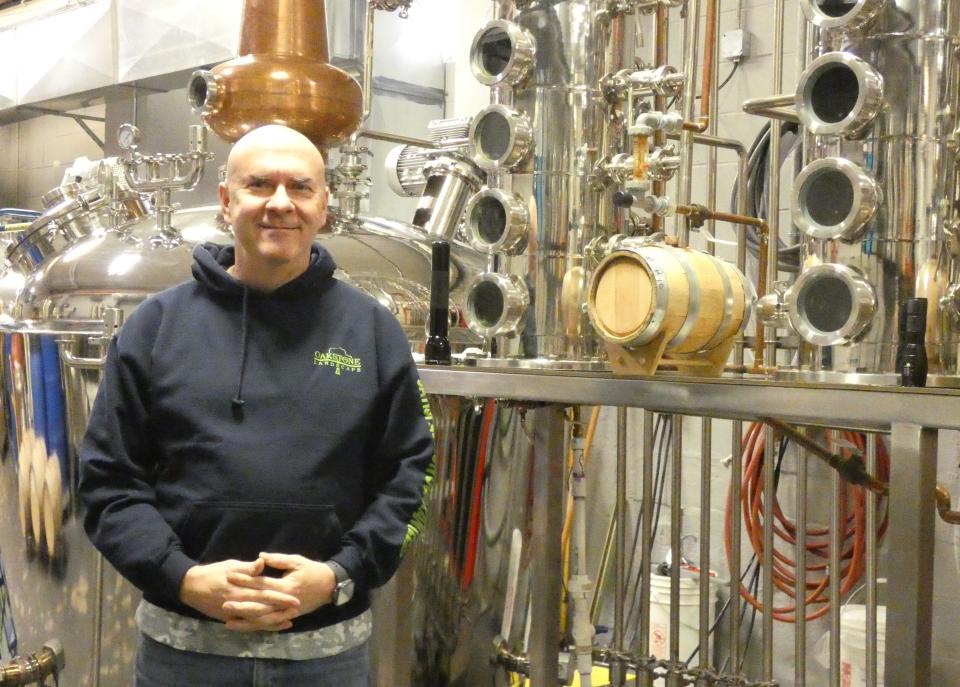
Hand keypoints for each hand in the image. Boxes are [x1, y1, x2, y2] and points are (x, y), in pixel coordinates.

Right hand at [179, 559, 299, 631]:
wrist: (191, 587)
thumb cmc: (213, 572)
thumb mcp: (231, 566)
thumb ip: (248, 568)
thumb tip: (262, 563)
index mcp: (240, 588)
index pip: (264, 594)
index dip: (280, 597)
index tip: (295, 598)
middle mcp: (238, 603)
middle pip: (263, 610)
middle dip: (280, 611)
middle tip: (297, 610)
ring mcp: (233, 614)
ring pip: (257, 621)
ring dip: (273, 621)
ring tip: (289, 620)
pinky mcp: (230, 619)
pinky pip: (248, 626)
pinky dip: (261, 627)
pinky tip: (273, 627)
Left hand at [225, 552, 335, 628]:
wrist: (330, 586)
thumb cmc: (313, 571)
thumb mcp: (297, 561)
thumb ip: (278, 559)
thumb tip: (259, 557)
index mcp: (286, 585)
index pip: (261, 583)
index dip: (245, 579)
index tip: (230, 576)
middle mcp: (285, 602)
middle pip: (260, 605)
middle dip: (241, 606)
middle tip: (224, 604)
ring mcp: (286, 612)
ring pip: (263, 620)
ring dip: (246, 621)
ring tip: (229, 622)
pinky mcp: (288, 618)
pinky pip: (270, 625)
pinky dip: (257, 627)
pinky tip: (245, 627)